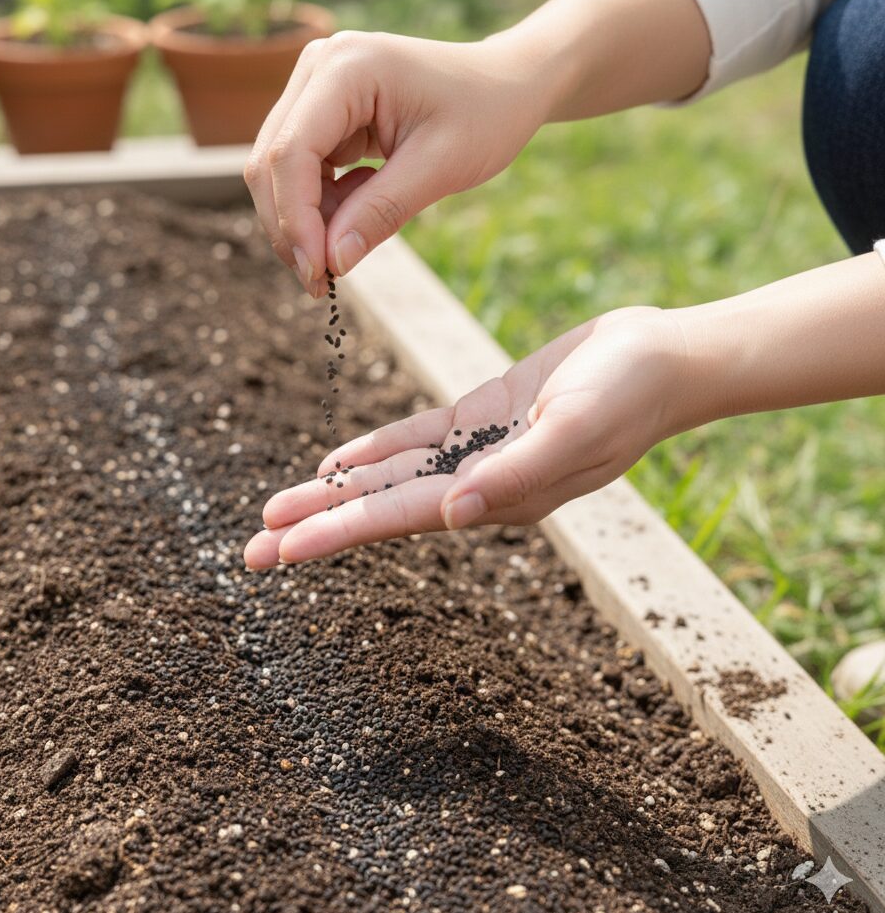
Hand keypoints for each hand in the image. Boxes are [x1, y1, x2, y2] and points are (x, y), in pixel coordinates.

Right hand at [244, 30, 545, 296]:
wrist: (505, 86)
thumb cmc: (485, 115)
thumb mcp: (440, 168)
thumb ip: (381, 212)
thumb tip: (332, 262)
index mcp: (346, 68)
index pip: (291, 152)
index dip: (295, 219)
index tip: (318, 274)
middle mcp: (318, 68)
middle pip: (271, 162)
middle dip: (291, 228)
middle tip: (321, 283)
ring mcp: (315, 88)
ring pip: (279, 171)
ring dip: (304, 222)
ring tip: (347, 248)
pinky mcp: (321, 112)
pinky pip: (300, 172)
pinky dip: (320, 208)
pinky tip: (359, 213)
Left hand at [244, 308, 692, 568]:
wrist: (660, 359)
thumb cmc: (628, 394)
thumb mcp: (575, 429)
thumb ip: (515, 473)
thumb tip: (451, 516)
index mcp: (493, 497)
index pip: (396, 519)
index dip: (333, 533)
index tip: (278, 552)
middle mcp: (475, 483)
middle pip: (377, 509)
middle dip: (313, 527)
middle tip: (251, 553)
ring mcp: (475, 450)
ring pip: (386, 477)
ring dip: (330, 494)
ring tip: (275, 511)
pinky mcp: (480, 414)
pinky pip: (414, 438)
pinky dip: (373, 453)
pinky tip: (336, 464)